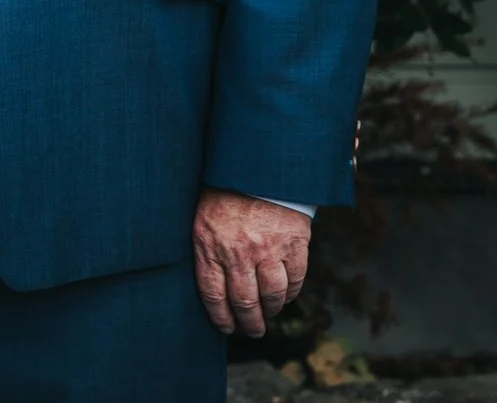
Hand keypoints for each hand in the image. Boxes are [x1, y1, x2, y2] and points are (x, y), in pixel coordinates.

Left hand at [192, 188, 310, 336]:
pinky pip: (295, 281)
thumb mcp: (202, 217)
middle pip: (244, 302)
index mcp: (209, 245)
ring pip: (272, 296)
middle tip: (251, 330)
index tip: (226, 327)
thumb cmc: (224, 192)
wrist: (257, 166)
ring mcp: (268, 250)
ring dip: (270, 311)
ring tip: (268, 315)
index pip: (213, 294)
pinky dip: (290, 294)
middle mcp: (238, 252)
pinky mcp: (293, 245)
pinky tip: (285, 297)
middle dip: (248, 323)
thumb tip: (210, 283)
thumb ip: (205, 249)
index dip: (220, 317)